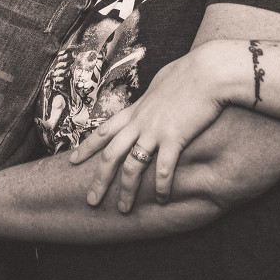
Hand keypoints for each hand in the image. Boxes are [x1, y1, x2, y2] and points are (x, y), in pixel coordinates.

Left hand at [69, 41, 230, 211]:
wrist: (208, 70)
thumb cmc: (189, 72)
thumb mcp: (161, 82)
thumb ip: (153, 96)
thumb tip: (153, 96)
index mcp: (136, 110)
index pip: (104, 131)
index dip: (86, 148)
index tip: (72, 161)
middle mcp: (140, 123)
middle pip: (111, 155)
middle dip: (99, 180)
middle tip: (91, 200)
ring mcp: (156, 131)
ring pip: (132, 166)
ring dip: (126, 190)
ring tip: (124, 209)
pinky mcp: (175, 137)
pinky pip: (163, 168)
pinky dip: (161, 186)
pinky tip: (161, 199)